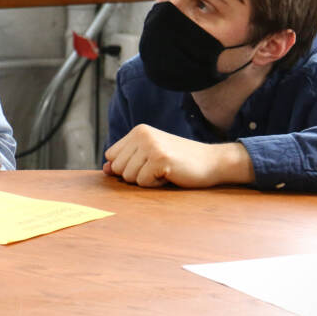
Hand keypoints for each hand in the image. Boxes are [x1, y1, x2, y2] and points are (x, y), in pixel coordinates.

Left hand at [102, 124, 254, 187]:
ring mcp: (151, 146)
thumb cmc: (180, 161)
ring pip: (129, 177)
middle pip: (118, 168)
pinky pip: (143, 182)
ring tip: (164, 170)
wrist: (211, 161)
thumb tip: (105, 168)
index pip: (112, 155)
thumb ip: (127, 160)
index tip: (146, 164)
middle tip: (157, 168)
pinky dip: (155, 184)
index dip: (126, 166)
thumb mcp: (150, 156)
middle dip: (136, 175)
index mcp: (138, 131)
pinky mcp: (160, 159)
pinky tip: (170, 175)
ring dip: (146, 180)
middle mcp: (142, 134)